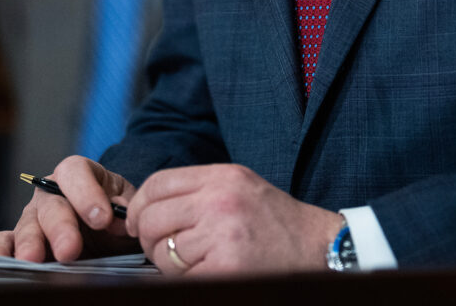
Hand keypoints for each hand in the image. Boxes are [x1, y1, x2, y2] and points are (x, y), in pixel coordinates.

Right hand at [0, 155, 138, 261]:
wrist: (107, 238)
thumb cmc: (116, 219)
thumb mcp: (127, 209)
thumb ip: (126, 210)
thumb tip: (119, 218)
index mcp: (80, 175)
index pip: (75, 171)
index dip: (87, 192)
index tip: (103, 219)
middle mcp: (51, 193)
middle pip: (50, 202)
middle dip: (60, 226)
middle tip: (69, 250)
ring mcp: (33, 217)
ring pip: (26, 224)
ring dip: (30, 243)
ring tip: (34, 260)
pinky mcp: (19, 242)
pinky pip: (3, 242)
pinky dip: (1, 251)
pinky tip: (7, 263)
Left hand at [125, 163, 342, 275]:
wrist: (317, 248)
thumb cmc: (277, 222)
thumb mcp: (240, 187)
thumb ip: (198, 190)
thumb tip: (148, 207)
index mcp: (223, 177)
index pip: (158, 183)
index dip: (139, 204)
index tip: (138, 220)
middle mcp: (220, 201)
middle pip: (153, 218)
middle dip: (149, 238)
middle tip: (163, 248)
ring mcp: (221, 235)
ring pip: (162, 251)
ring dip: (169, 263)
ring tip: (195, 261)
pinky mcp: (224, 268)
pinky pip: (179, 277)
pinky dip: (184, 279)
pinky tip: (205, 273)